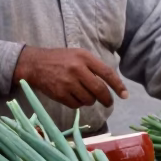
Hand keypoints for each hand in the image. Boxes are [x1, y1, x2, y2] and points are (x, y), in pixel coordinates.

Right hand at [13, 46, 127, 109]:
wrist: (35, 64)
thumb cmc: (60, 59)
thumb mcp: (78, 55)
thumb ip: (93, 66)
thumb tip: (112, 83)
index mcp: (84, 57)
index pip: (107, 73)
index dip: (118, 86)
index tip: (125, 95)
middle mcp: (77, 69)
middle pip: (99, 90)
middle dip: (106, 99)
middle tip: (108, 102)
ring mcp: (68, 83)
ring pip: (88, 99)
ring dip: (90, 100)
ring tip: (83, 93)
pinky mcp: (60, 94)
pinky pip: (76, 105)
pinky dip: (78, 103)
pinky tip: (73, 96)